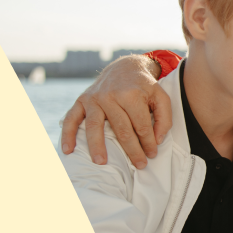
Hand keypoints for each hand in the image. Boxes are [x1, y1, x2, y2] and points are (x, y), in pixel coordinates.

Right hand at [60, 54, 171, 168]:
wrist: (125, 68)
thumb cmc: (145, 87)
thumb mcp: (161, 97)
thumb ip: (164, 118)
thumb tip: (156, 140)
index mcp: (131, 95)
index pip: (141, 126)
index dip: (148, 143)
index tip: (152, 154)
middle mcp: (110, 96)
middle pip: (121, 130)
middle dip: (132, 150)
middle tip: (139, 165)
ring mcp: (94, 98)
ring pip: (95, 126)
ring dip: (97, 146)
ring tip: (102, 163)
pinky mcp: (82, 100)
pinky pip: (71, 118)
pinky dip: (68, 134)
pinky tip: (68, 150)